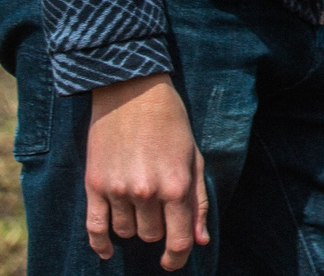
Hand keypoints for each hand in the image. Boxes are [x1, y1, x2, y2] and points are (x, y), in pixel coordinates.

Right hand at [85, 74, 206, 268]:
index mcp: (176, 185)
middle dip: (159, 228)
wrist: (132, 94)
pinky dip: (101, 244)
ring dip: (134, 226)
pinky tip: (108, 250)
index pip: (177, 239)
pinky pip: (94, 228)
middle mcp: (146, 192)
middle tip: (160, 206)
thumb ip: (198, 202)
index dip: (177, 257)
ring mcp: (117, 190)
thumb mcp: (194, 158)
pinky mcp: (94, 185)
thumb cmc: (171, 124)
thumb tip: (200, 241)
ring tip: (139, 202)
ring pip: (126, 233)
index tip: (174, 263)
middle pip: (151, 236)